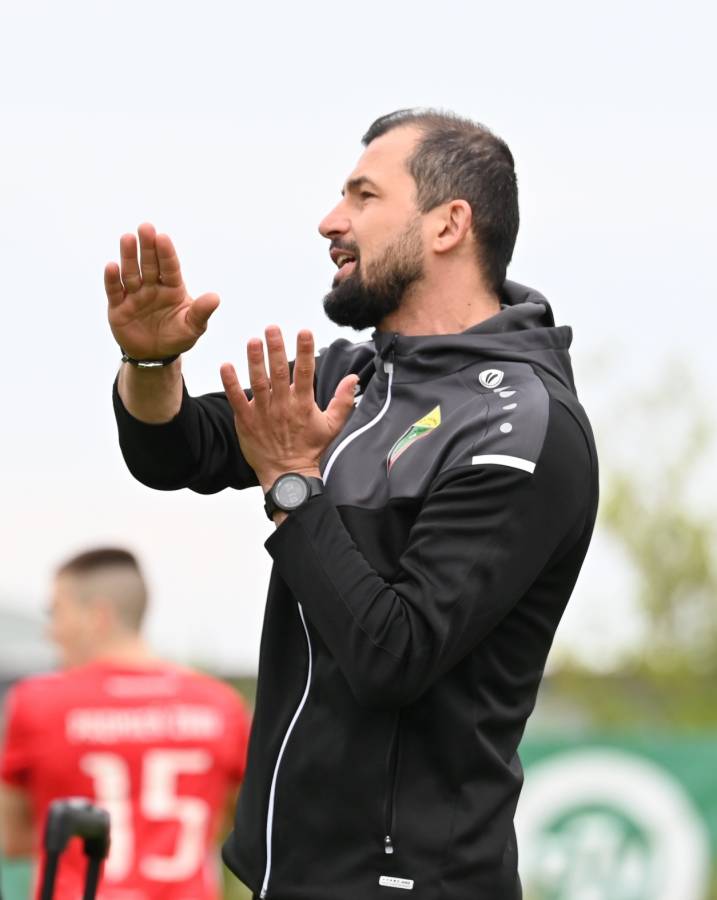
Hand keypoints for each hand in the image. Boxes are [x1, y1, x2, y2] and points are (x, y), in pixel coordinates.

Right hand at [104, 223, 219, 358]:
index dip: (166, 253)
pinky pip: (115, 291)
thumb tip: (215, 298)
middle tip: (145, 227)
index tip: (163, 237)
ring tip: (127, 238)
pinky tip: (112, 266)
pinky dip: (113, 279)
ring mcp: (135, 295)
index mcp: (172, 288)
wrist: (156, 355)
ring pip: (131, 273)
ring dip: (128, 256)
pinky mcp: (118, 307)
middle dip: (147, 247)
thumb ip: (201, 312)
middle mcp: (152, 287)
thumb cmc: (177, 337)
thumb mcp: (193, 327)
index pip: (170, 267)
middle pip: (149, 264)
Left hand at [220, 326, 357, 490]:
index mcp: (303, 404)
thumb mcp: (332, 426)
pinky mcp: (246, 421)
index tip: (304, 331)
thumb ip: (343, 401)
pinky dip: (230, 383)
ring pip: (258, 382)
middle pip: (280, 372)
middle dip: (276, 348)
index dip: (305, 351)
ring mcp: (263, 413)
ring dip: (255, 361)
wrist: (288, 475)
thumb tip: (353, 378)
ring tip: (253, 341)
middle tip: (272, 328)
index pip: (306, 372)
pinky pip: (236, 400)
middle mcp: (283, 406)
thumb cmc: (310, 449)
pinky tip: (226, 366)